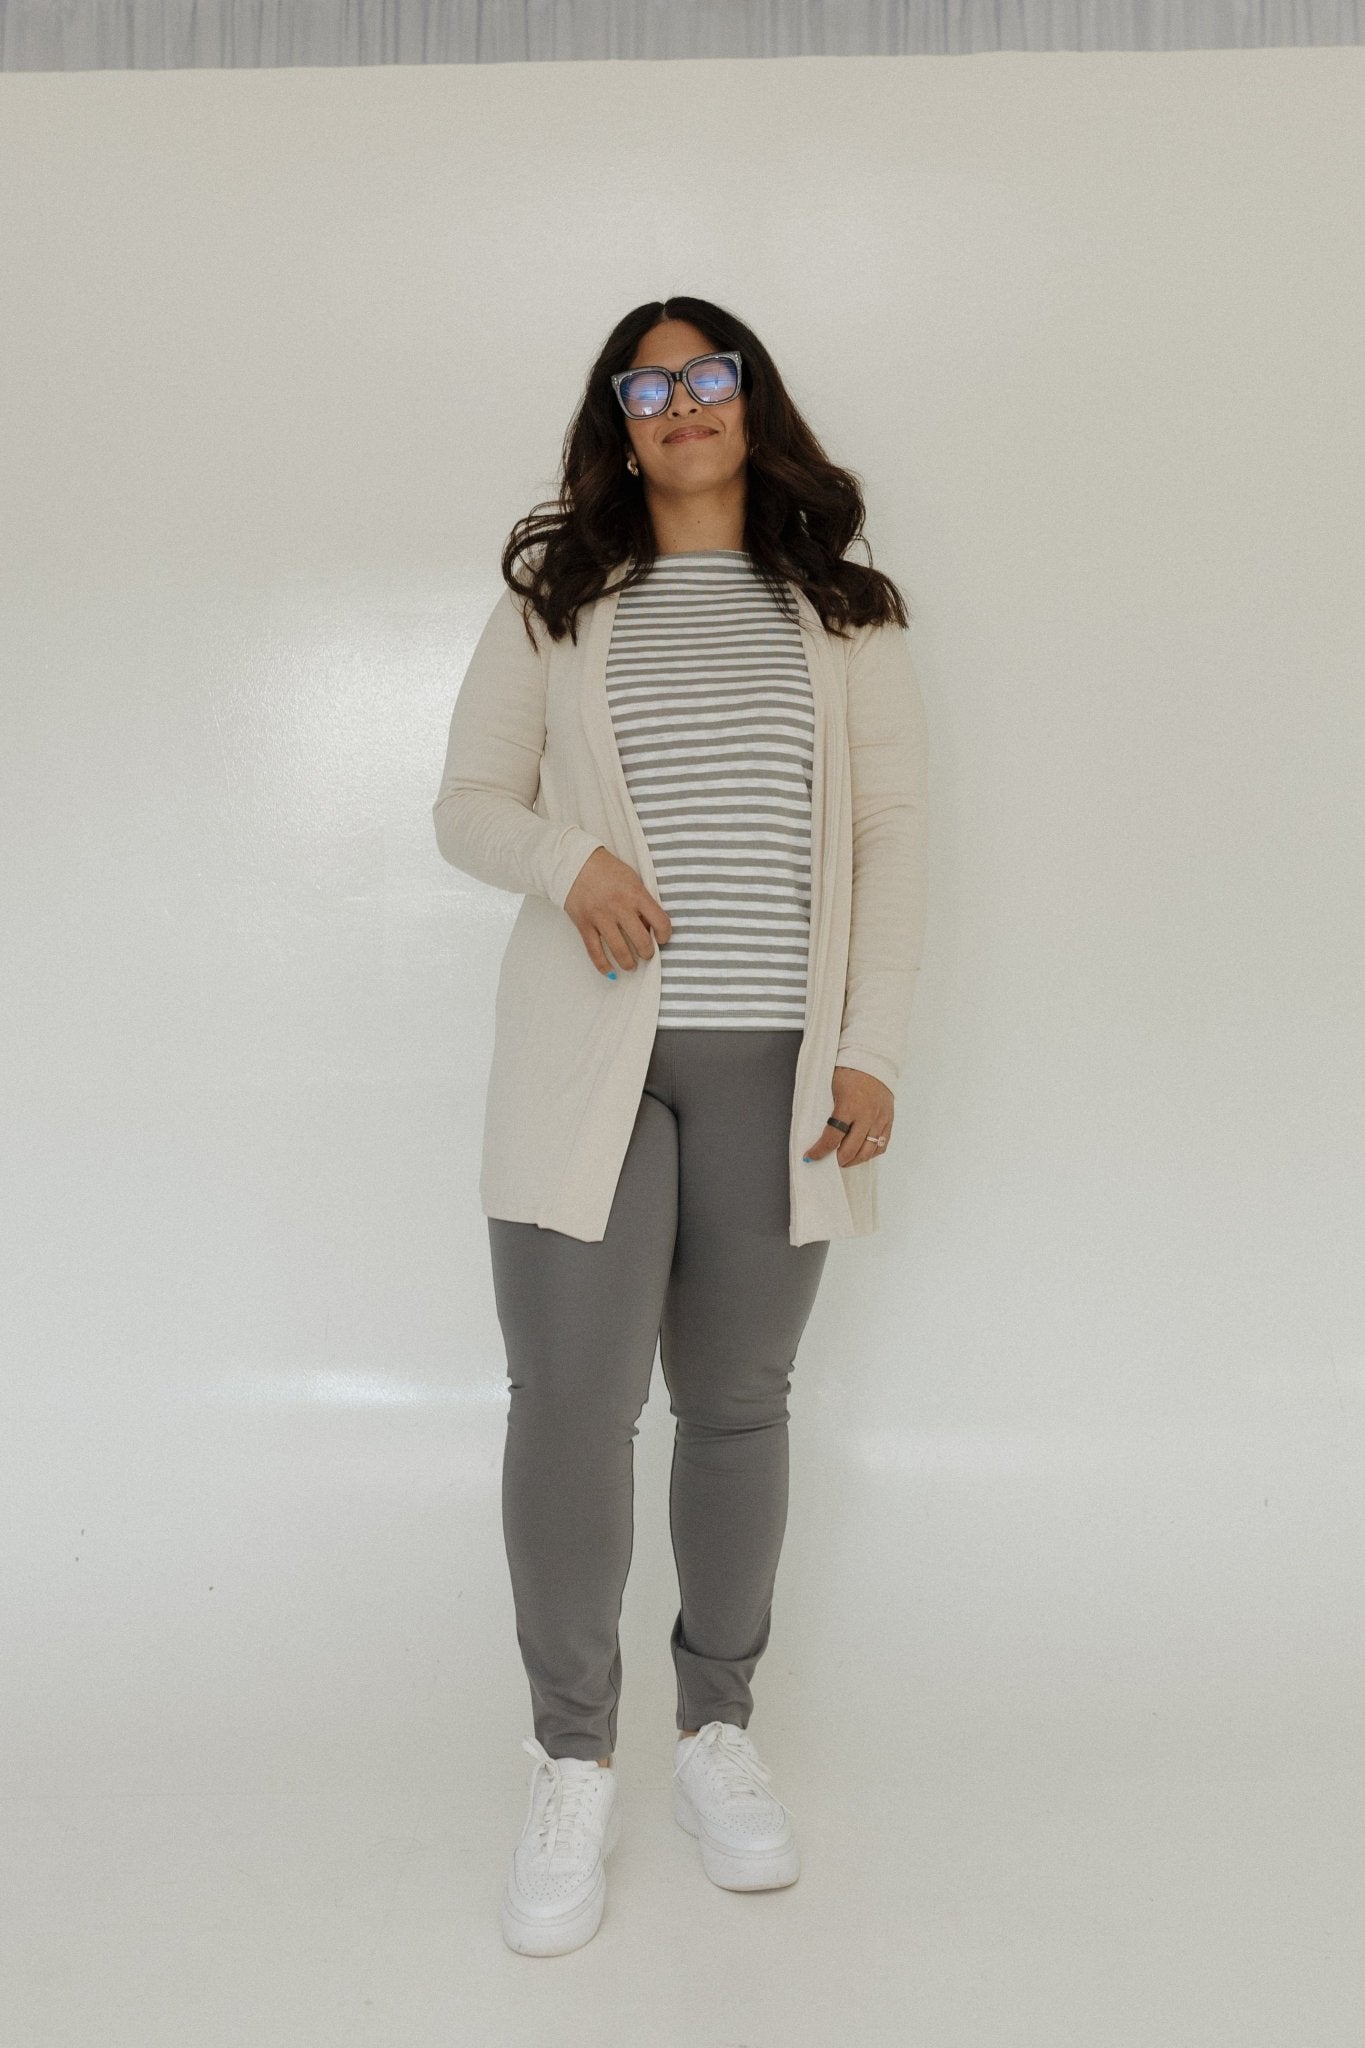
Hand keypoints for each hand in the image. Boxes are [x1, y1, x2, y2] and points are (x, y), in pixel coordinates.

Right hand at [564, 847, 672, 975]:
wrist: (575, 862)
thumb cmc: (607, 869)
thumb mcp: (632, 879)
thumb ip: (642, 901)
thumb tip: (649, 927)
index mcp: (635, 894)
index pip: (660, 921)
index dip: (665, 935)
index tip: (663, 938)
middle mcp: (619, 907)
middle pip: (641, 941)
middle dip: (648, 953)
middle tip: (646, 954)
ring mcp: (600, 917)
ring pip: (619, 950)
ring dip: (629, 963)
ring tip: (631, 965)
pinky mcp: (584, 924)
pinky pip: (594, 951)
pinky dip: (603, 965)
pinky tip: (610, 972)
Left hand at [803, 1066, 893, 1165]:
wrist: (872, 1058)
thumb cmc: (847, 1071)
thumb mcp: (831, 1088)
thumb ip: (828, 1111)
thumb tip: (818, 1134)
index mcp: (849, 1105)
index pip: (832, 1137)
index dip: (820, 1151)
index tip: (810, 1157)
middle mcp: (867, 1114)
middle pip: (852, 1149)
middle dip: (838, 1160)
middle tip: (829, 1161)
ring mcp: (880, 1118)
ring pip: (868, 1151)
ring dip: (854, 1160)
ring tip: (844, 1160)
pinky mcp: (889, 1119)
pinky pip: (882, 1145)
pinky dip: (871, 1153)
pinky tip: (861, 1153)